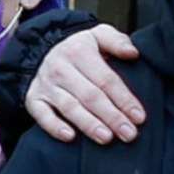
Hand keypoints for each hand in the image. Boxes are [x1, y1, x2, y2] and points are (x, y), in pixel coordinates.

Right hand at [26, 25, 144, 144]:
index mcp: (79, 52)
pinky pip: (41, 115)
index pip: (106, 79)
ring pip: (69, 107)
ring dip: (88, 124)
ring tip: (106, 138)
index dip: (124, 99)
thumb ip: (117, 41)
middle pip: (90, 96)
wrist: (41, 49)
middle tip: (129, 134)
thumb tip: (133, 53)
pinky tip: (70, 137)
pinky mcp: (33, 99)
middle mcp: (60, 68)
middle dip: (111, 116)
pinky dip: (53, 126)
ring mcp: (46, 85)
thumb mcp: (98, 35)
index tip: (139, 117)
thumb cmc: (80, 48)